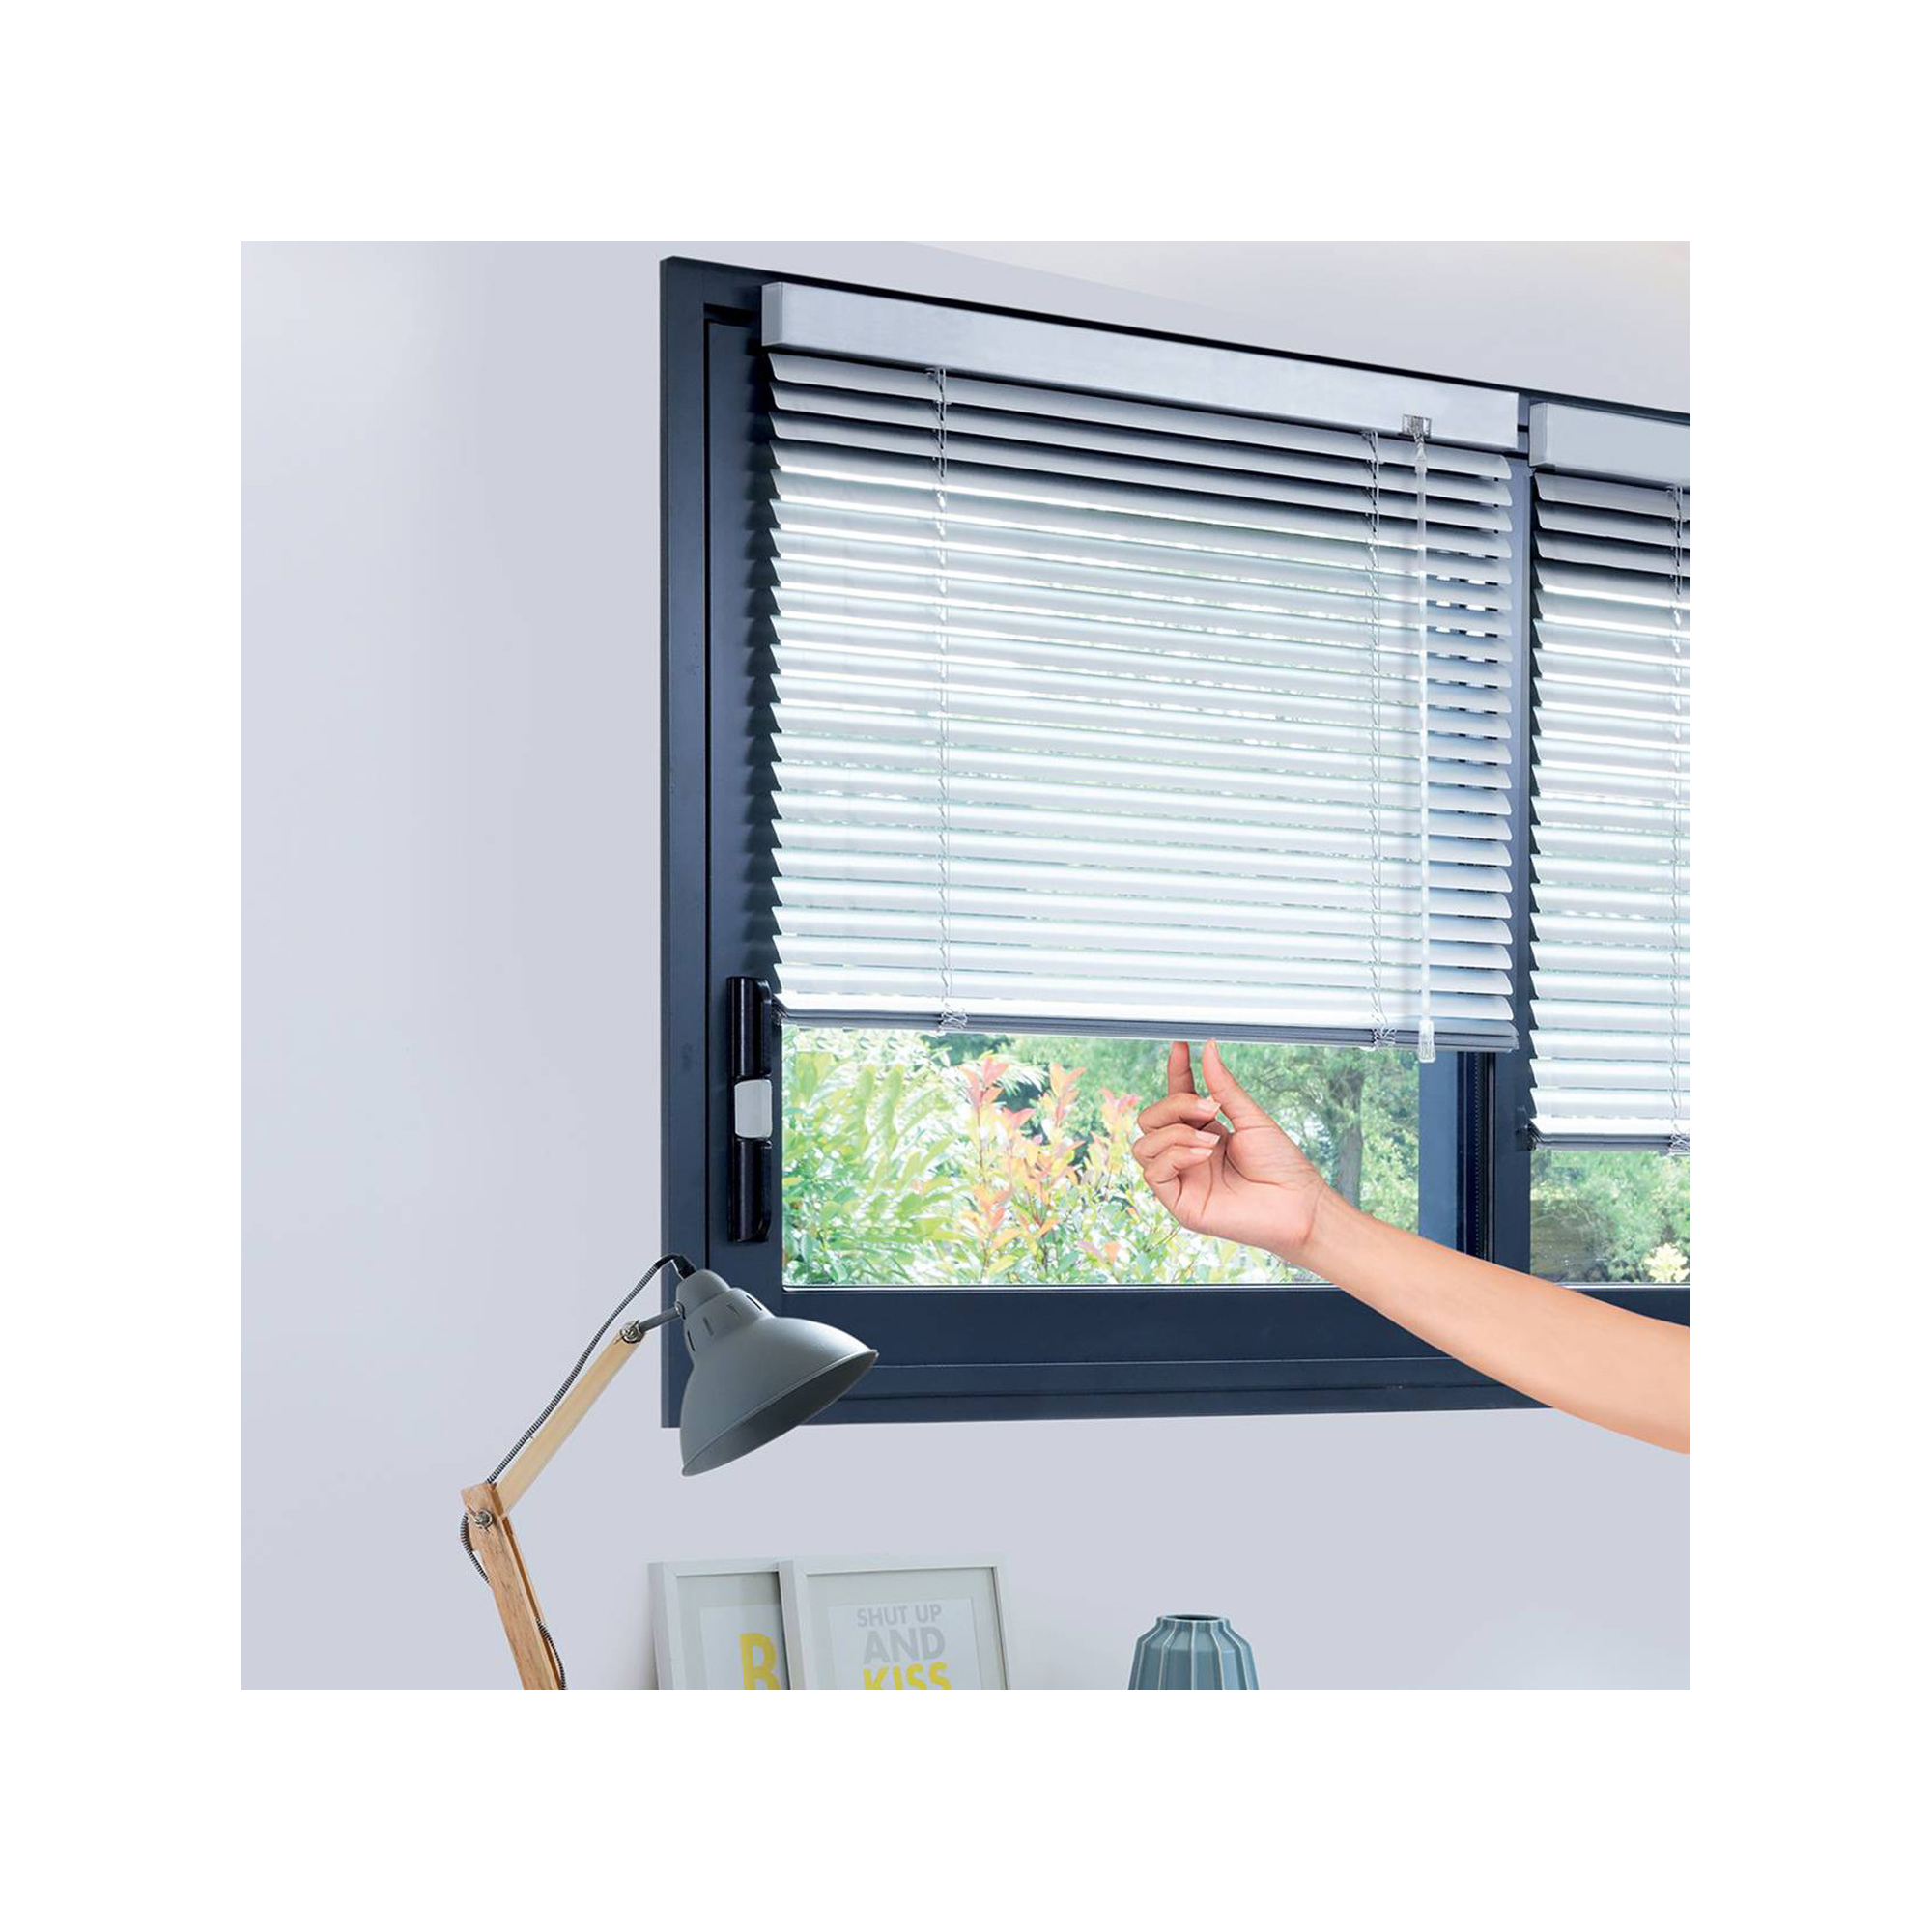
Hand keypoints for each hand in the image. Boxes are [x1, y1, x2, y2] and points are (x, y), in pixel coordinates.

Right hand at [1131, 1040, 1332, 1264]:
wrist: (1298, 1205)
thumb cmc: (1282, 1168)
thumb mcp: (1251, 1118)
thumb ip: (1223, 1087)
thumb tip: (1208, 1050)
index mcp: (1204, 1133)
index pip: (1175, 1099)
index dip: (1175, 1072)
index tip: (1181, 1048)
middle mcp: (1188, 1154)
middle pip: (1149, 1120)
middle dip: (1173, 1106)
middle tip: (1209, 1108)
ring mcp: (1182, 1179)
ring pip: (1143, 1145)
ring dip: (1175, 1133)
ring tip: (1211, 1139)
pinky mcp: (1180, 1202)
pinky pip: (1153, 1172)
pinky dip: (1175, 1156)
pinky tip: (1203, 1154)